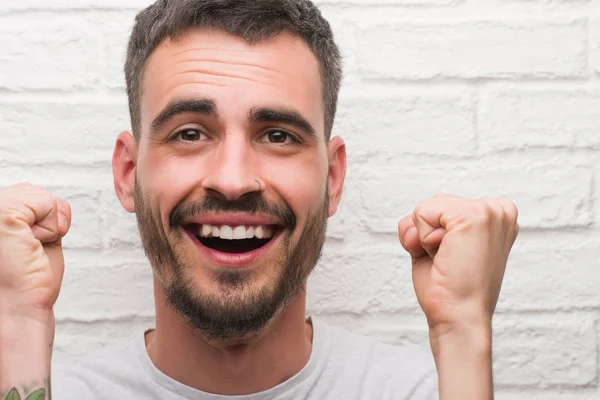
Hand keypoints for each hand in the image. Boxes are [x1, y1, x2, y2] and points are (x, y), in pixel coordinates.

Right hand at [0, 183, 70, 315]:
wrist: (18, 311)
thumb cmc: (25, 283)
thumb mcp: (33, 239)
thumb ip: (34, 216)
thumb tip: (51, 200)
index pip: (25, 193)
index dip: (40, 221)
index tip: (24, 249)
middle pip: (34, 191)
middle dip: (45, 220)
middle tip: (28, 250)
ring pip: (41, 195)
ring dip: (49, 225)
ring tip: (28, 248)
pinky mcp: (3, 215)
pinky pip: (47, 202)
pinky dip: (52, 226)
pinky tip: (34, 246)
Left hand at [398, 194, 518, 342]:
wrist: (460, 317)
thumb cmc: (450, 289)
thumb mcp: (440, 246)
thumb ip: (430, 224)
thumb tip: (412, 225)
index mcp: (496, 216)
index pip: (442, 206)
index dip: (434, 235)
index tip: (454, 259)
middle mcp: (498, 210)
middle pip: (432, 204)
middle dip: (426, 235)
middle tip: (449, 262)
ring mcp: (488, 210)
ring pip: (425, 207)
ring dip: (424, 238)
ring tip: (447, 260)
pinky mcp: (473, 215)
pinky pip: (422, 212)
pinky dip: (422, 238)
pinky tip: (443, 257)